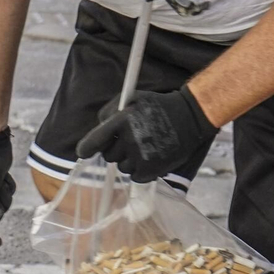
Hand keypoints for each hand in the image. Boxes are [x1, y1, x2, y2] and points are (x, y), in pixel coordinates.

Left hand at [75, 86, 217, 182]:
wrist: (190, 118)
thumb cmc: (159, 106)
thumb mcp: (133, 97)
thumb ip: (111, 110)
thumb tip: (98, 126)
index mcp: (123, 121)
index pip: (94, 140)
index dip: (86, 148)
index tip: (83, 153)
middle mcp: (130, 140)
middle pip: (108, 156)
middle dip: (115, 149)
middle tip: (131, 140)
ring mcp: (140, 157)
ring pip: (121, 167)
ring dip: (129, 160)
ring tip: (145, 147)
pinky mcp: (150, 170)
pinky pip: (134, 176)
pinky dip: (140, 170)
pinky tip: (151, 156)